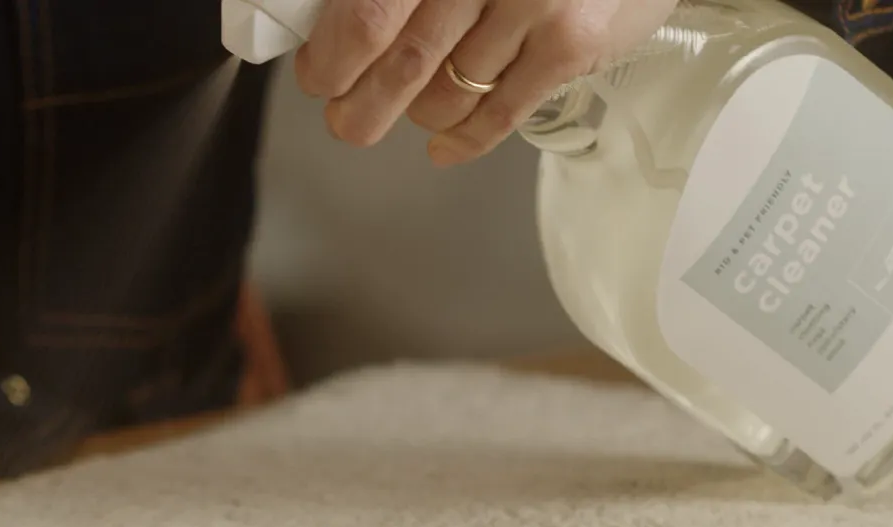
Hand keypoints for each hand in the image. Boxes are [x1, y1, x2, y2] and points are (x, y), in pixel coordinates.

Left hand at [297, 0, 679, 165]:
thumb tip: (334, 30)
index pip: (367, 15)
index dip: (333, 57)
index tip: (321, 75)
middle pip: (401, 64)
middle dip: (363, 107)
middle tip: (348, 121)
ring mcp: (532, 4)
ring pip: (446, 96)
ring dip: (420, 114)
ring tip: (414, 108)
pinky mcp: (571, 42)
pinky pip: (499, 115)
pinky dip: (464, 140)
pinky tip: (444, 145)